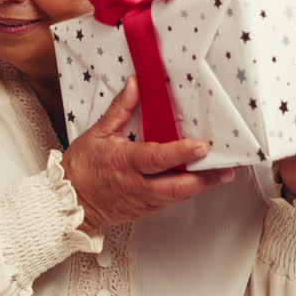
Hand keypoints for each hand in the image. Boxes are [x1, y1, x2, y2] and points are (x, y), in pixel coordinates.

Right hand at [61, 75, 238, 235]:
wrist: (70, 202)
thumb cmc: (81, 169)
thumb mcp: (97, 133)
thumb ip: (119, 109)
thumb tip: (134, 86)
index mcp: (124, 163)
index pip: (158, 158)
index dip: (182, 152)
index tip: (202, 146)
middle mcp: (137, 185)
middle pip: (178, 186)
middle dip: (205, 178)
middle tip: (226, 168)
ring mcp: (142, 200)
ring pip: (178, 196)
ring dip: (201, 185)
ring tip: (220, 174)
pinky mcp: (145, 209)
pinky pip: (170, 200)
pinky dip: (185, 190)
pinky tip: (198, 181)